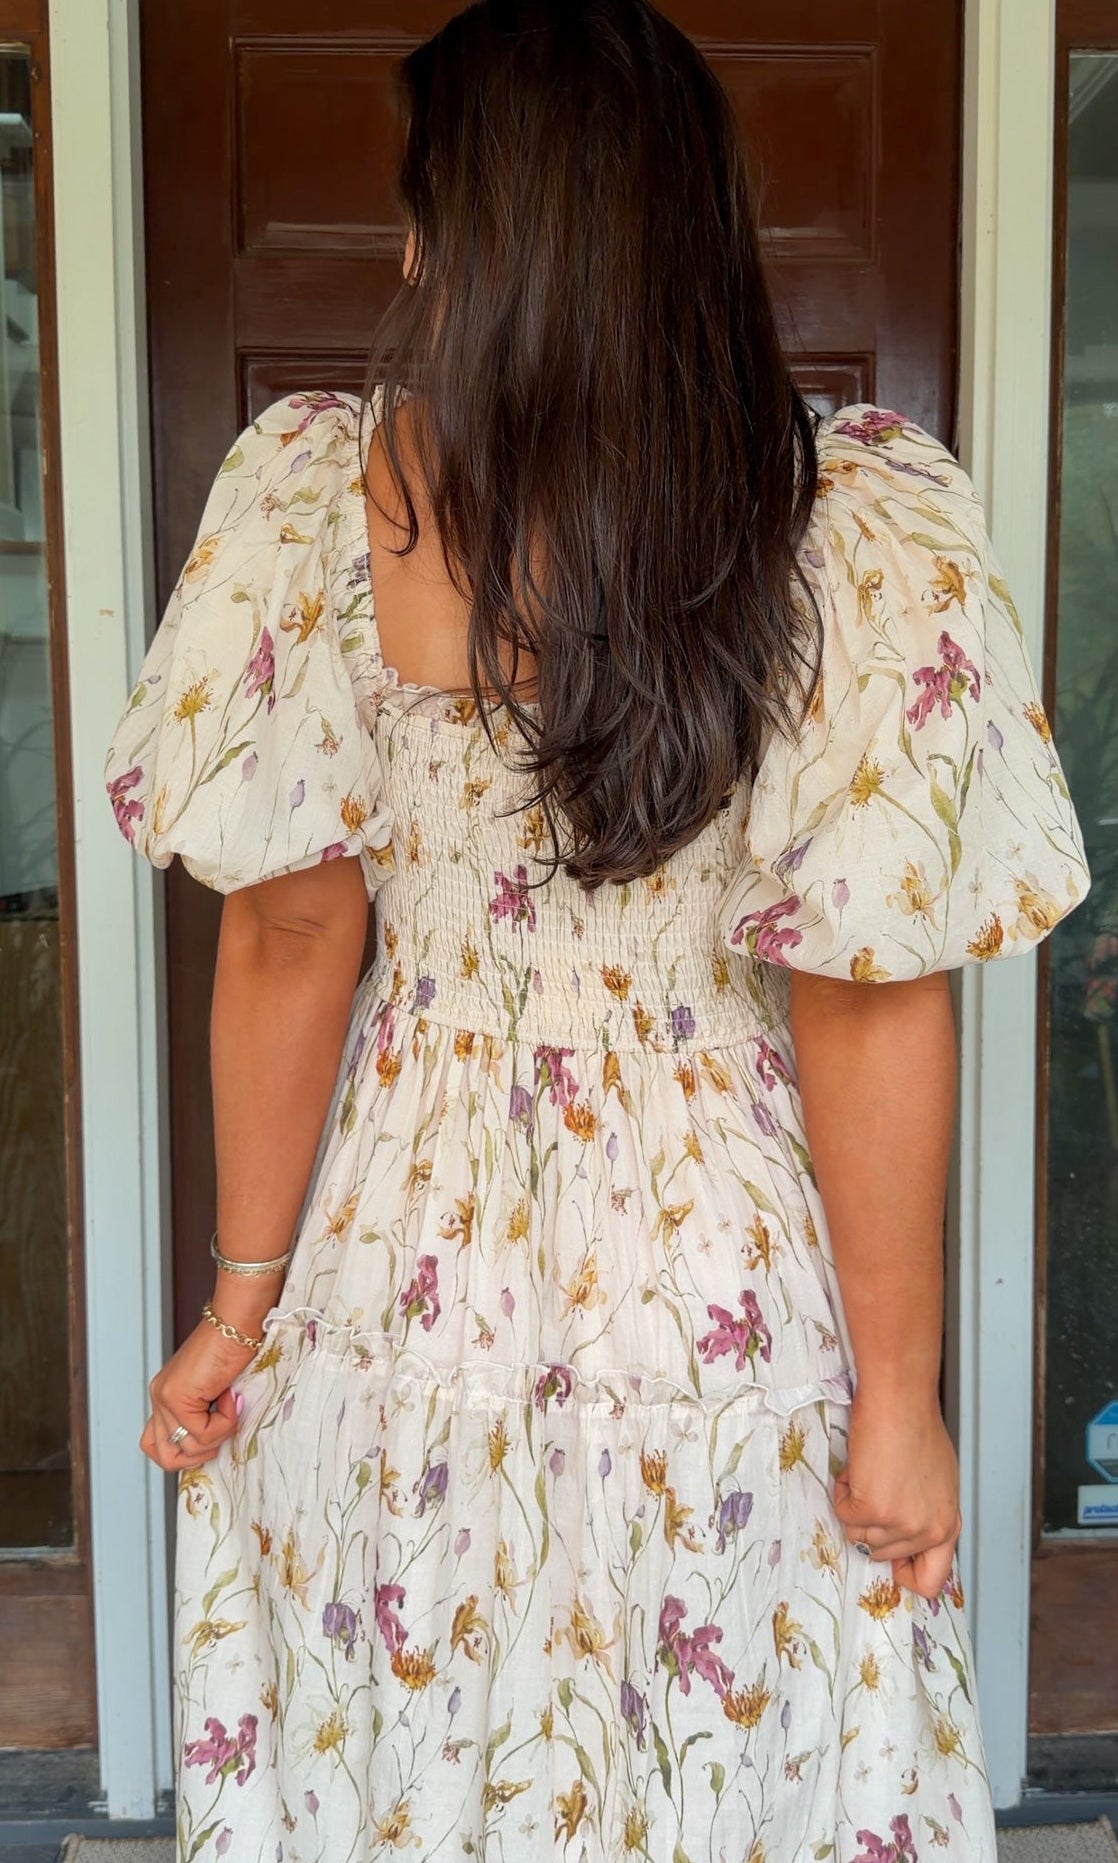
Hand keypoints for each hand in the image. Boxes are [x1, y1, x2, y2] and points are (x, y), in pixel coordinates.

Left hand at [141, 1318, 255, 1472]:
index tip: (210, 1440)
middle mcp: (159, 1398)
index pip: (155, 1445)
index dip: (183, 1453)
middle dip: (200, 1454)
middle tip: (221, 1430)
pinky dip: (225, 1422)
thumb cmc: (234, 1347)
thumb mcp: (214, 1390)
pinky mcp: (177, 1397)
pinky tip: (231, 1397)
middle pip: (166, 1457)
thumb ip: (204, 1414)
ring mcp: (165, 1398)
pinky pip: (204, 1433)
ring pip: (188, 1448)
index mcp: (165, 1396)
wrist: (237, 1321)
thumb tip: (211, 1445)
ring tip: (230, 1407)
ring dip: (218, 1435)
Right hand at [832, 1386, 961, 1598]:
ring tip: (869, 1472)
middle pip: (883, 1554)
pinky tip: (858, 1468)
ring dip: (855, 1505)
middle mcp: (928, 1531)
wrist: (900, 1401)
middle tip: (877, 1487)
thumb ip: (925, 1513)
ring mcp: (901, 1524)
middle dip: (871, 1523)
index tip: (890, 1555)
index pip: (930, 1582)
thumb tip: (903, 1531)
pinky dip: (842, 1491)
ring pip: (859, 1536)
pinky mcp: (873, 1509)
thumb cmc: (917, 1428)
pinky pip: (842, 1513)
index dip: (903, 1572)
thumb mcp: (937, 1483)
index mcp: (948, 1525)